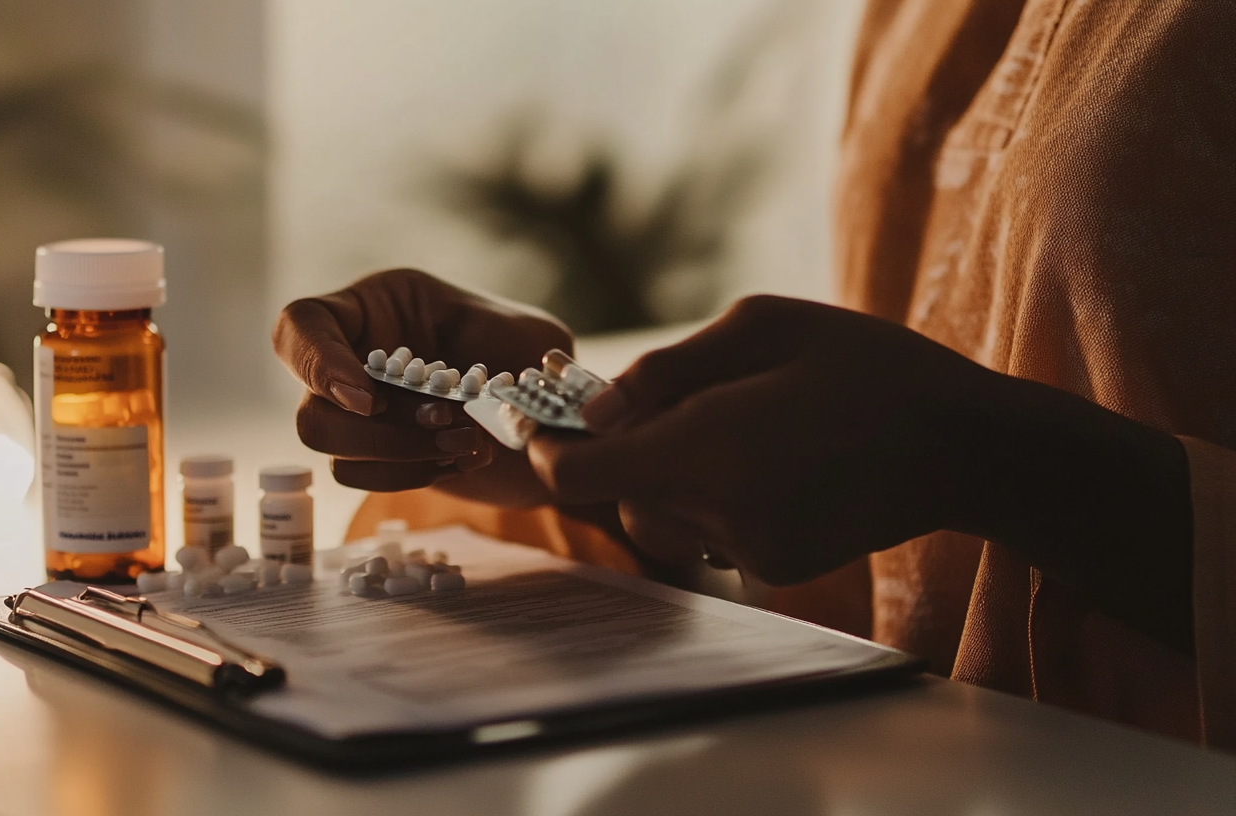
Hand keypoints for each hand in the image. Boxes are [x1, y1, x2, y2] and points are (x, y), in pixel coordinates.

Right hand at [273, 268, 571, 505]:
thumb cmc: (528, 355)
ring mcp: (357, 412)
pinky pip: (365, 477)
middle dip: (378, 431)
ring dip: (400, 456)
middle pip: (312, 411)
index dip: (318, 364)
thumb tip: (469, 388)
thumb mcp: (521, 329)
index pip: (303, 326)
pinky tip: (463, 459)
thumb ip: (495, 348)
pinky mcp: (376, 455)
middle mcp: (351, 358)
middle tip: (443, 424)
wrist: (544, 410)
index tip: (370, 399)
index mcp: (374, 308)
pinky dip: (414, 475)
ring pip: (334, 452)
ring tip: (466, 444)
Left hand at [528, 296, 1191, 650]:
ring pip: (665, 516)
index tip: (541, 421)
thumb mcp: (762, 326)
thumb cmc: (865, 366)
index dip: (547, 448)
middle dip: (631, 451)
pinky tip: (777, 460)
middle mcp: (719, 515)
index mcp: (707, 450)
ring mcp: (751, 552)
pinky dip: (718, 497)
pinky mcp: (778, 568)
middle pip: (622, 495)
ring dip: (675, 474)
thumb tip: (595, 409)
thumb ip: (665, 370)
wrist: (964, 445)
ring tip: (746, 427)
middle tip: (680, 402)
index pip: (579, 475)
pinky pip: (711, 532)